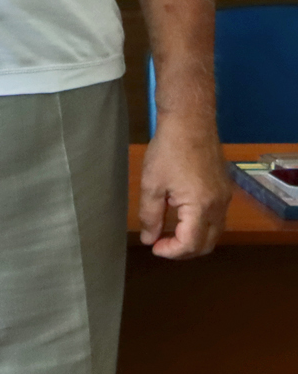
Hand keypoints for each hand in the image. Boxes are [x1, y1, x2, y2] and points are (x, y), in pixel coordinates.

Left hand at [138, 113, 231, 258]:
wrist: (191, 122)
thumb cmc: (168, 150)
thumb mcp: (152, 184)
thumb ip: (150, 215)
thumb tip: (149, 239)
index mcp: (201, 207)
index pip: (190, 244)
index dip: (171, 252)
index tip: (154, 247)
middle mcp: (219, 207)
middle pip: (207, 244)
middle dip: (183, 250)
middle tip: (161, 244)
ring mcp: (225, 198)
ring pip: (214, 233)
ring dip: (193, 239)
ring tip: (169, 233)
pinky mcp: (224, 190)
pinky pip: (216, 219)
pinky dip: (201, 226)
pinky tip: (182, 218)